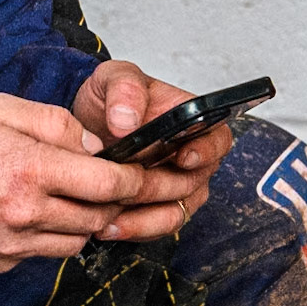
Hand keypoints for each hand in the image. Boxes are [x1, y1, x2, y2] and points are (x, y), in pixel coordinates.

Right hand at [0, 93, 150, 272]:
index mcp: (27, 168)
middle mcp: (26, 212)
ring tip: (72, 196)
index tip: (139, 170)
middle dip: (116, 200)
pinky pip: (46, 253)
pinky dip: (54, 235)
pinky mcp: (3, 262)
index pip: (107, 182)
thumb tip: (90, 142)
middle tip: (114, 183)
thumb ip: (49, 121)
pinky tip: (40, 213)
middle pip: (100, 216)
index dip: (134, 178)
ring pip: (78, 240)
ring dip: (86, 220)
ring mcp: (15, 243)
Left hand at [71, 61, 231, 241]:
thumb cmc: (113, 97)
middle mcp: (193, 158)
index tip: (183, 156)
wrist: (89, 122)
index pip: (217, 140)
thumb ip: (125, 89)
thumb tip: (127, 120)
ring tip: (108, 215)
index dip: (205, 151)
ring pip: (173, 213)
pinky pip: (154, 227)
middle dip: (155, 188)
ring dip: (141, 218)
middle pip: (190, 184)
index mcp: (195, 122)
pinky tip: (107, 224)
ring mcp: (179, 187)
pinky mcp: (158, 208)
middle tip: (123, 185)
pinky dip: (132, 229)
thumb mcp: (114, 76)